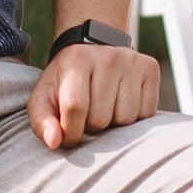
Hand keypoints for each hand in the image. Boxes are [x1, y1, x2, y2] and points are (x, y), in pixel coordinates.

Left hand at [26, 35, 160, 149]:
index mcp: (77, 60)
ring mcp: (132, 61)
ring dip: (113, 124)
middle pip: (101, 118)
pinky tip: (122, 102)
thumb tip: (55, 141)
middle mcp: (108, 57)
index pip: (76, 107)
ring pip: (126, 119)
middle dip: (92, 126)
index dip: (71, 131)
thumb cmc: (66, 82)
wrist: (93, 51)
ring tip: (105, 107)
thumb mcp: (45, 98)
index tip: (69, 135)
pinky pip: (146, 113)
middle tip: (88, 113)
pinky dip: (134, 117)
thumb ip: (42, 122)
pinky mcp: (150, 68)